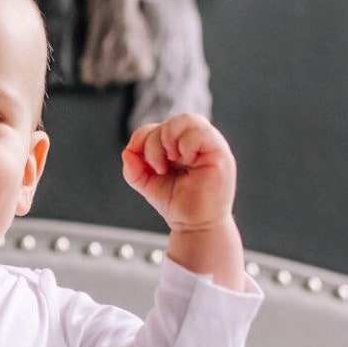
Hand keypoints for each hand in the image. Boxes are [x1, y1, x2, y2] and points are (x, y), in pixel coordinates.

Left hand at [121, 114, 236, 234]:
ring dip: (169, 140)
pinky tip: (186, 161)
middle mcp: (196, 141)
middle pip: (170, 122)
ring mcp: (209, 145)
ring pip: (186, 120)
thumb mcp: (148, 184)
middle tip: (158, 167)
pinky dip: (186, 145)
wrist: (195, 226)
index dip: (142, 136)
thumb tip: (127, 152)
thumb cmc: (179, 205)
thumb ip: (134, 168)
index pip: (159, 126)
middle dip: (154, 142)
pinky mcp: (220, 152)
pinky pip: (200, 132)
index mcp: (180, 145)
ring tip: (170, 162)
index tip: (137, 157)